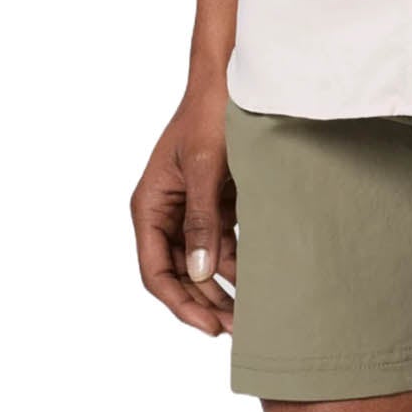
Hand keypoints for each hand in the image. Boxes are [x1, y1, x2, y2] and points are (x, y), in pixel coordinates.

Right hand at [130, 89, 236, 335]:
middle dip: (205, 303)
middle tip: (237, 330)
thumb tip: (199, 272)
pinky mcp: (217, 209)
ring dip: (223, 291)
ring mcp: (191, 213)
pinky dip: (239, 268)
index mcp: (150, 205)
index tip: (209, 325)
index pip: (155, 270)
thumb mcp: (205, 168)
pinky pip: (224, 249)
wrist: (235, 81)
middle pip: (179, 275)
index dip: (180, 303)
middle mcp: (166, 214)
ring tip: (252, 315)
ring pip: (202, 267)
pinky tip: (261, 284)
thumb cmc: (211, 115)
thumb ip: (202, 221)